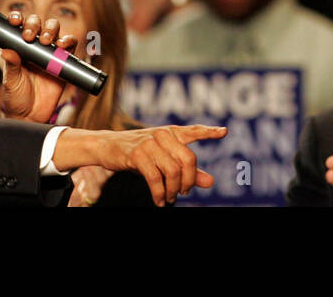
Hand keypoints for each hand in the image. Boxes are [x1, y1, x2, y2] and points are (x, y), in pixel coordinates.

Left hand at [0, 11, 77, 124]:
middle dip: (35, 24)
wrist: (31, 115)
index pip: (20, 26)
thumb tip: (6, 51)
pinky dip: (68, 42)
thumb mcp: (11, 82)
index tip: (15, 21)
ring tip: (46, 41)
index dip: (19, 19)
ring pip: (55, 31)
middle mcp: (35, 47)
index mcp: (19, 48)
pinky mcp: (63, 62)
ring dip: (51, 30)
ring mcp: (50, 53)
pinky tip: (63, 46)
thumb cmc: (16, 98)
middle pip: (39, 24)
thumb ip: (11, 66)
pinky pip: (70, 46)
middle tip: (30, 36)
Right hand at [56, 124, 227, 206]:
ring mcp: (150, 143)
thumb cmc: (140, 153)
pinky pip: (155, 178)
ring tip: (170, 198)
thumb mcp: (164, 159)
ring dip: (173, 190)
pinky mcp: (137, 154)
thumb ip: (189, 170)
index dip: (209, 132)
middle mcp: (163, 135)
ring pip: (172, 171)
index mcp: (172, 132)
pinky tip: (160, 201)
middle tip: (183, 192)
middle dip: (189, 181)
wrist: (108, 146)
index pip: (194, 131)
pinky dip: (160, 193)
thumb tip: (210, 182)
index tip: (224, 132)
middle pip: (187, 160)